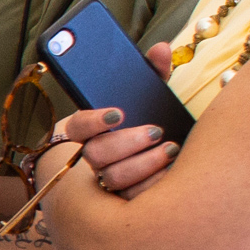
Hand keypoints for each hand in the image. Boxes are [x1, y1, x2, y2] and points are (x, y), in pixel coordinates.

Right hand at [52, 49, 179, 199]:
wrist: (135, 162)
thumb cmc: (137, 122)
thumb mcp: (142, 97)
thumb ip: (149, 74)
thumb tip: (162, 48)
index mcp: (89, 131)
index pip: (77, 126)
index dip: (94, 120)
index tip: (118, 113)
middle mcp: (92, 157)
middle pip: (96, 154)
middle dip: (126, 143)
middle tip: (155, 131)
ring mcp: (104, 180)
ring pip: (112, 178)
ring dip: (143, 164)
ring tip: (171, 149)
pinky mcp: (122, 200)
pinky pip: (132, 198)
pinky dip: (153, 184)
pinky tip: (173, 172)